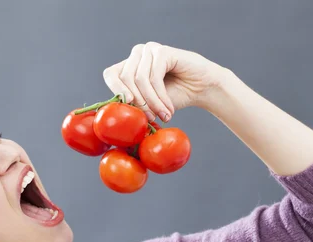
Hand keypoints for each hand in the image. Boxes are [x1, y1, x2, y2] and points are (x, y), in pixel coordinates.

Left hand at [102, 42, 226, 121]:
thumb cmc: (175, 96)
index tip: (127, 107)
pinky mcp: (162, 51)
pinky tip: (168, 108)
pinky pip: (154, 77)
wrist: (202, 89)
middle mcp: (137, 55)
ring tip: (162, 115)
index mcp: (129, 65)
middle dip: (138, 102)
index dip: (115, 90)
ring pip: (140, 80)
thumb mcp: (149, 103)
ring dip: (152, 102)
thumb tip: (115, 113)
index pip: (110, 74)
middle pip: (125, 79)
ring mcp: (149, 50)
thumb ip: (133, 104)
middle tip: (151, 119)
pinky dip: (160, 97)